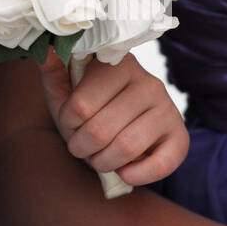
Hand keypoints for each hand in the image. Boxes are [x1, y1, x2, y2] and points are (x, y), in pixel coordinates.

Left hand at [38, 50, 188, 186]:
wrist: (121, 125)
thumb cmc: (90, 107)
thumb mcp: (66, 90)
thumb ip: (53, 72)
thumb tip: (46, 49)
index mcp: (119, 65)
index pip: (81, 105)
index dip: (67, 123)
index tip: (70, 123)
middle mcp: (148, 82)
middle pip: (100, 130)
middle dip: (82, 148)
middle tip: (81, 146)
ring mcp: (168, 109)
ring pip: (126, 147)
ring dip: (102, 163)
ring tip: (98, 157)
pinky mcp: (180, 136)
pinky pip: (159, 165)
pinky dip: (134, 175)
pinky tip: (124, 170)